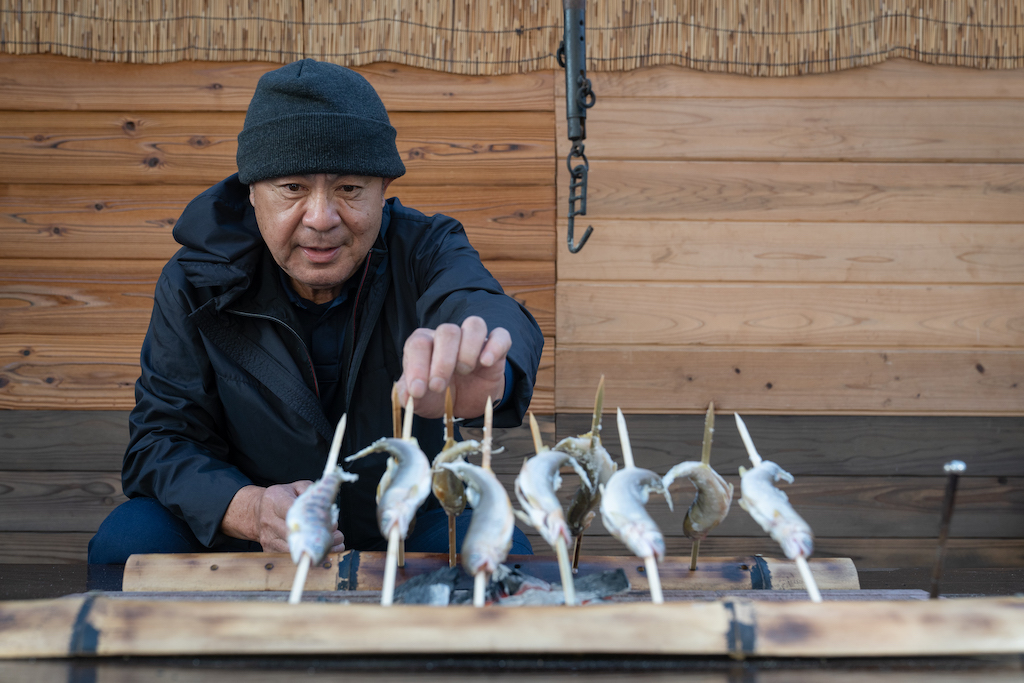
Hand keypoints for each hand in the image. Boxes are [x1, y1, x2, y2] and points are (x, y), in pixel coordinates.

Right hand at [221, 482, 344, 552]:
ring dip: (316, 550)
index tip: (332, 524)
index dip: (314, 520)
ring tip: (335, 545)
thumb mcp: (296, 487)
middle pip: (295, 534)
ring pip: (294, 549)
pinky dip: (309, 557)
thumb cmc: (281, 498)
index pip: (294, 512)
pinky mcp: (269, 550)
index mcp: (276, 501)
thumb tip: (327, 508)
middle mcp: (269, 520)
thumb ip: (312, 492)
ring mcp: (268, 538)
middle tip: (338, 537)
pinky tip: (325, 553)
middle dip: (319, 537)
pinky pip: (290, 558)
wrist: (257, 512)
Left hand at [396, 315, 508, 419]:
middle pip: (447, 331)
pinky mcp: (496, 348)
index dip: (417, 366)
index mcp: (425, 345)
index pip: (418, 343)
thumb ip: (408, 396)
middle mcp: (448, 338)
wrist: (465, 404)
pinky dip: (495, 346)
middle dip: (442, 361)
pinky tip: (486, 362)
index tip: (418, 391)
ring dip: (468, 349)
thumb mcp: (420, 401)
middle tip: (438, 387)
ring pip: (474, 325)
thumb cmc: (438, 396)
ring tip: (464, 371)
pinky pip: (500, 335)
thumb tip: (407, 393)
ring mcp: (473, 341)